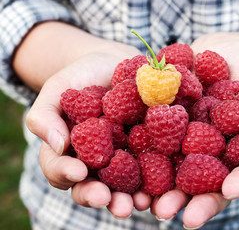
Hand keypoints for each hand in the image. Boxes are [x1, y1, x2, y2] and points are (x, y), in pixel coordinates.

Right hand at [26, 49, 156, 217]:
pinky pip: (152, 166)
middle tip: (112, 204)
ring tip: (139, 203)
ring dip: (131, 197)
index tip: (78, 172)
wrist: (112, 63)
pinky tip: (164, 186)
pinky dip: (157, 179)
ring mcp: (122, 157)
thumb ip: (45, 115)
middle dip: (102, 197)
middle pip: (94, 186)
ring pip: (123, 184)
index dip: (67, 173)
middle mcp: (95, 161)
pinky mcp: (147, 149)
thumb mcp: (57, 90)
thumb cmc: (79, 77)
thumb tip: (58, 144)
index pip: (62, 169)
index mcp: (70, 152)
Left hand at [151, 32, 238, 228]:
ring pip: (170, 167)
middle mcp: (209, 150)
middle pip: (199, 182)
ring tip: (142, 200)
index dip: (237, 184)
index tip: (229, 191)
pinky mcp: (165, 120)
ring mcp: (185, 137)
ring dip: (155, 186)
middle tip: (168, 212)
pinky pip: (150, 134)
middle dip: (185, 198)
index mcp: (237, 150)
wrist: (226, 50)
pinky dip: (137, 149)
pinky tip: (123, 160)